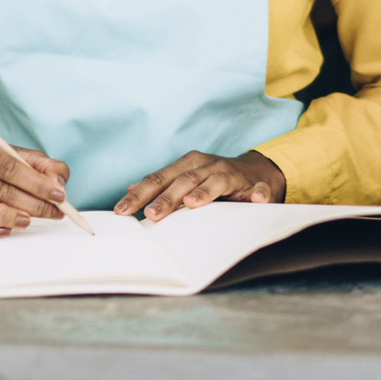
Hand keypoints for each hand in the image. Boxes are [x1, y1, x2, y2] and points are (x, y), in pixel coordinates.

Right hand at [0, 136, 70, 238]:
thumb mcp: (16, 154)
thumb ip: (42, 165)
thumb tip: (57, 183)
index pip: (9, 166)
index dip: (36, 183)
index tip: (58, 195)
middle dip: (30, 203)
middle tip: (52, 212)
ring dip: (6, 216)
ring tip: (27, 222)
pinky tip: (5, 231)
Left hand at [115, 150, 284, 221]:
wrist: (256, 173)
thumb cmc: (214, 179)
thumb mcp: (187, 178)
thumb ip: (162, 184)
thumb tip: (132, 189)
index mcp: (189, 164)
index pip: (159, 178)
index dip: (140, 194)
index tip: (122, 210)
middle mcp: (208, 165)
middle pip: (183, 180)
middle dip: (166, 198)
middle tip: (151, 215)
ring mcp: (232, 173)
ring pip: (215, 182)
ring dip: (204, 193)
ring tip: (191, 204)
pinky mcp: (255, 185)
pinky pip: (257, 190)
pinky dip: (257, 194)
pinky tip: (256, 200)